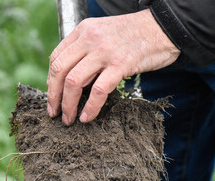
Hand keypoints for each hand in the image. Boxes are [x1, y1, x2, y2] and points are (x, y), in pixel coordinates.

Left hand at [46, 9, 179, 124]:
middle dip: (54, 96)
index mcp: (83, 31)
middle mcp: (90, 39)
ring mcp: (105, 52)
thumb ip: (87, 50)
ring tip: (69, 119)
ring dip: (68, 105)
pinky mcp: (121, 64)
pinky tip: (87, 117)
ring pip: (74, 81)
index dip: (51, 81)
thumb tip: (74, 77)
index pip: (56, 58)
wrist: (162, 27)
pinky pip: (98, 91)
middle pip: (60, 70)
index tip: (53, 96)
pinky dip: (90, 107)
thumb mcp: (104, 33)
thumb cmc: (135, 35)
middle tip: (54, 112)